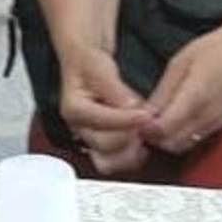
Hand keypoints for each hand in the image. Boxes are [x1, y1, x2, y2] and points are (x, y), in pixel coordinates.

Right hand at [57, 48, 153, 175]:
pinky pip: (117, 160)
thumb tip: (130, 107)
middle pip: (105, 146)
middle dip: (129, 135)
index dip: (128, 120)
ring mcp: (92, 137)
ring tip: (143, 137)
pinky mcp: (104, 141)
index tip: (147, 115)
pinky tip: (141, 142)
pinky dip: (131, 156)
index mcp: (74, 110)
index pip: (102, 123)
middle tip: (144, 123)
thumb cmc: (88, 59)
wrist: (86, 59)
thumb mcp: (98, 66)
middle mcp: (80, 128)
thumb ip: (113, 88)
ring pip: (109, 162)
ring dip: (129, 153)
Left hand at [142, 26, 221, 154]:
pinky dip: (179, 137)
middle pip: (173, 143)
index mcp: (195, 97)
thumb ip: (162, 92)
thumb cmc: (210, 51)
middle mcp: (207, 116)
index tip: (134, 118)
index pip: (165, 128)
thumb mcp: (178, 65)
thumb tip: (144, 114)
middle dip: (153, 137)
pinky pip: (195, 139)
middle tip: (140, 122)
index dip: (145, 129)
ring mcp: (216, 122)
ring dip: (166, 139)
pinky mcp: (220, 124)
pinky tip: (170, 122)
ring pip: (184, 145)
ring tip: (153, 121)